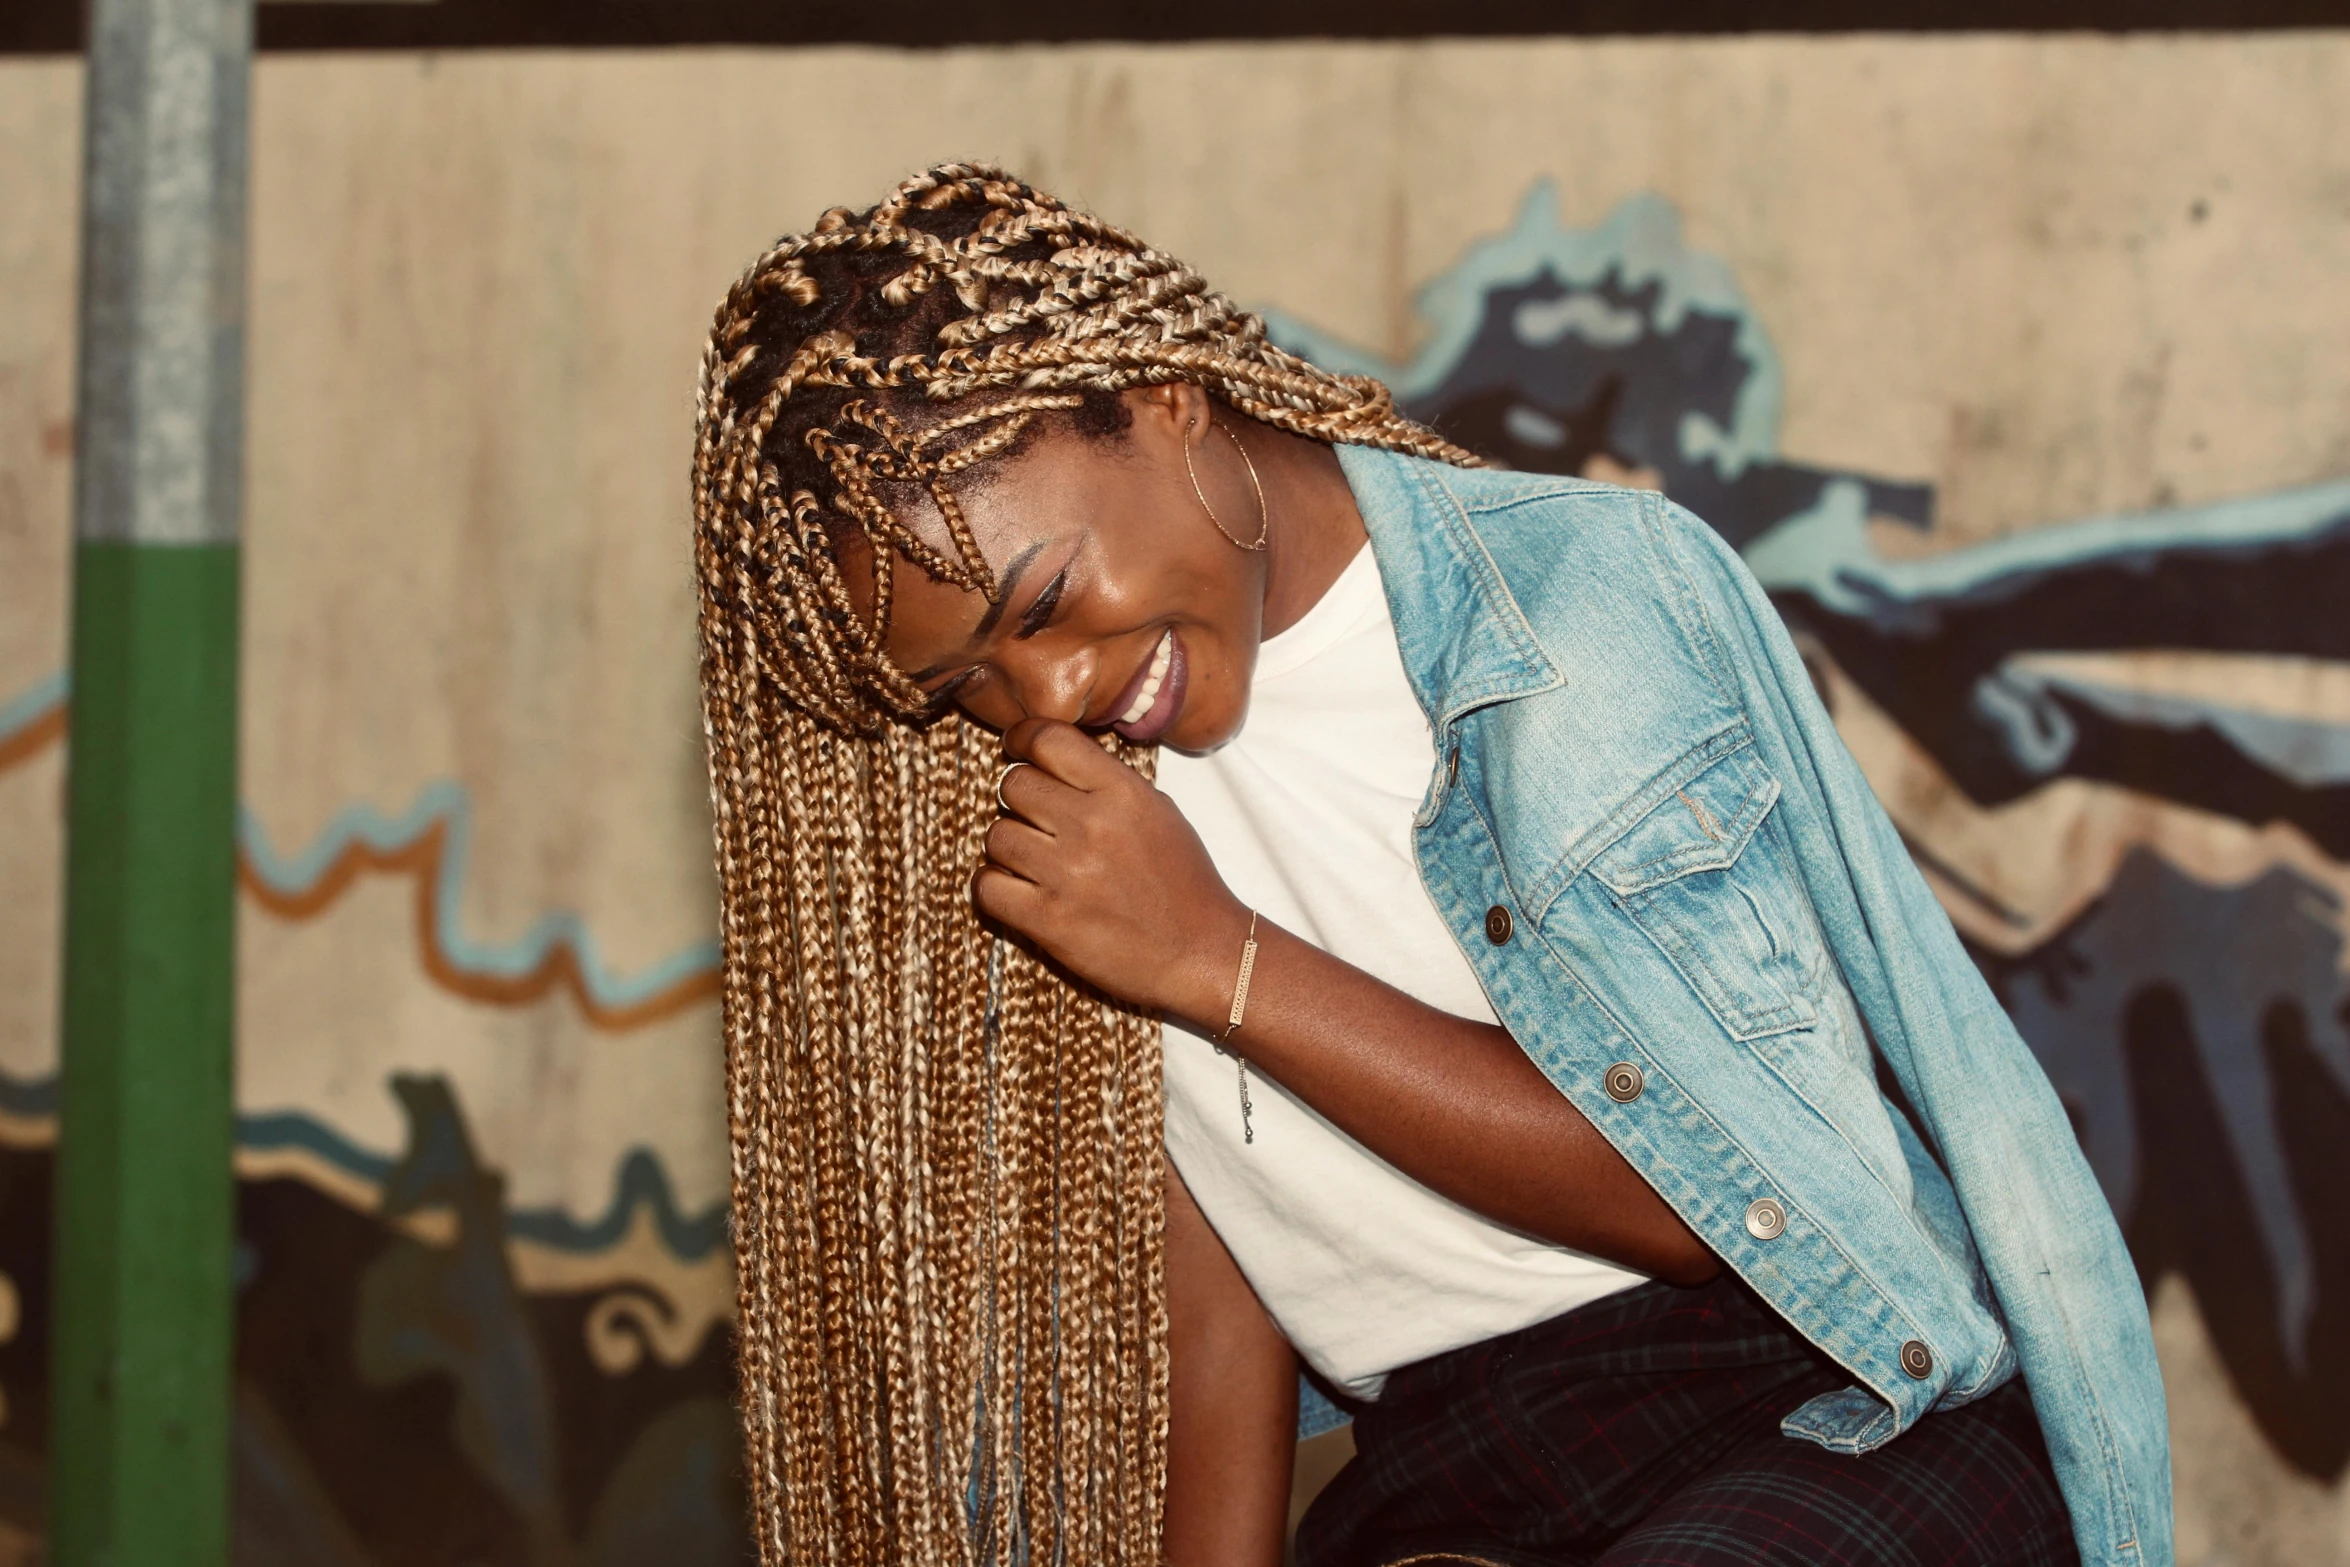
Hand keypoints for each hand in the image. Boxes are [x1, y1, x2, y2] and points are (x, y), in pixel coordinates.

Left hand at [975, 718, 1251, 1023]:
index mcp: (1123, 793)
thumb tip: (1054, 760)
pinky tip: (1014, 889)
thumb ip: (1108, 783)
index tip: (1018, 749)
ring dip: (1008, 847)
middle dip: (1020, 800)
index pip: (1049, 739)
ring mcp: (1067, 874)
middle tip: (1037, 820)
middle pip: (1014, 785)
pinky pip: (987, 887)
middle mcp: (1092, 826)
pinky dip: (993, 886)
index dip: (1024, 739)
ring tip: (1035, 862)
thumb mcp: (1159, 812)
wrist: (1200, 952)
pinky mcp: (1048, 920)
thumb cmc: (1183, 884)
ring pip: (996, 835)